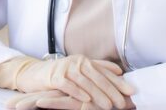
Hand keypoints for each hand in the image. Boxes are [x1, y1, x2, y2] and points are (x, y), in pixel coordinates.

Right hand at [14, 56, 134, 109]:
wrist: (34, 73)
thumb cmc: (60, 74)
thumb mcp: (79, 69)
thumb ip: (98, 69)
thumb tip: (119, 71)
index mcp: (85, 61)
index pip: (105, 71)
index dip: (118, 81)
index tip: (131, 91)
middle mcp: (77, 62)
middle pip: (97, 77)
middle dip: (111, 90)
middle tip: (122, 102)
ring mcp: (65, 68)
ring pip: (85, 82)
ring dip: (97, 94)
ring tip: (108, 106)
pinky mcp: (54, 76)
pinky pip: (68, 85)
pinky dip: (77, 92)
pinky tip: (86, 100)